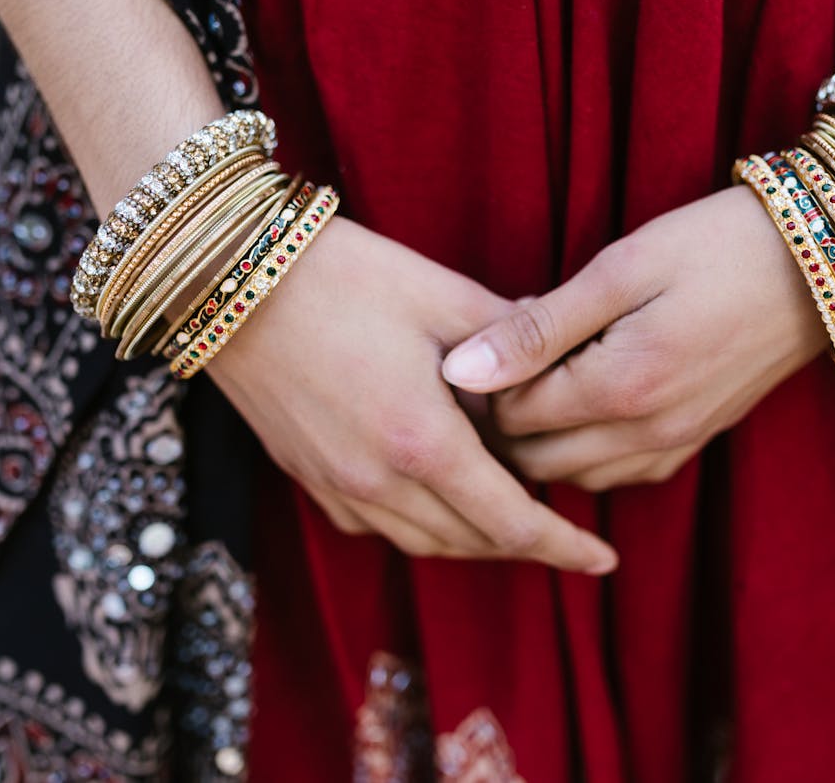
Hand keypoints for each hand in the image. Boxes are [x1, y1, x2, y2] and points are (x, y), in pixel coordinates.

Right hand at [208, 217, 618, 573]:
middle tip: (569, 531)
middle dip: (529, 543)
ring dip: (478, 539)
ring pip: (427, 542)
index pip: (513, 522)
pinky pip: (382, 527)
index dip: (565, 546)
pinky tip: (443, 498)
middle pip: (474, 542)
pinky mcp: (308, 478)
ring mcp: (337, 487)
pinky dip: (426, 526)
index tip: (605, 559)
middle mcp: (378, 482)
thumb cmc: (345, 276)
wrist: (229, 275)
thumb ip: (514, 342)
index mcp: (423, 441)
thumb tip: (565, 361)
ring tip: (514, 517)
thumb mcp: (445, 297)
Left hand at [441, 186, 826, 491]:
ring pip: (573, 477)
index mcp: (621, 389)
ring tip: (548, 373)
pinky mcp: (696, 442)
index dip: (487, 377)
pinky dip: (588, 449)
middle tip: (513, 355)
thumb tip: (459, 370)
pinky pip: (619, 474)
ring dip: (545, 437)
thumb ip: (537, 328)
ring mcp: (676, 445)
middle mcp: (647, 436)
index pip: (511, 417)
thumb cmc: (717, 247)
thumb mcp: (621, 269)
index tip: (496, 329)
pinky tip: (590, 398)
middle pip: (533, 461)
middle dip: (506, 418)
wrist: (825, 260)